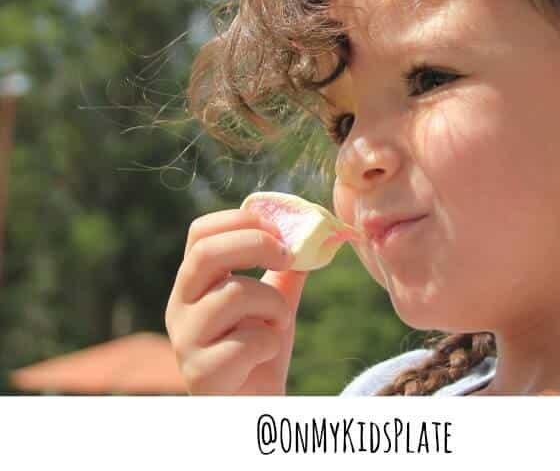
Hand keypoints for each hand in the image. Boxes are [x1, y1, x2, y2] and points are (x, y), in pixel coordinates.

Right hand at [165, 209, 306, 394]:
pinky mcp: (200, 374)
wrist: (255, 407)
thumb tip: (312, 231)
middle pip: (207, 253)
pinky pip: (246, 342)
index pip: (200, 233)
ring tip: (279, 321)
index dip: (239, 220)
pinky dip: (269, 342)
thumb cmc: (258, 348)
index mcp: (194, 281)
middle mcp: (179, 306)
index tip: (277, 229)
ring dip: (273, 304)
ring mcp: (185, 341)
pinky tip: (264, 354)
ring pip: (233, 295)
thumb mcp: (273, 300)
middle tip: (287, 256)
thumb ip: (285, 268)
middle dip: (255, 244)